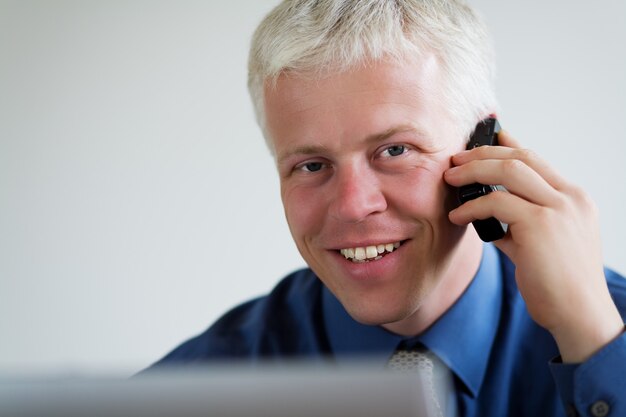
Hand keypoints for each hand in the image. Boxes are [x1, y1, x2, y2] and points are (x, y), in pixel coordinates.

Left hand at [444, 130, 623, 362]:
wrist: (579, 314)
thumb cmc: (560, 284)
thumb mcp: (543, 244)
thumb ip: (520, 223)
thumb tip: (489, 213)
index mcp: (574, 199)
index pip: (537, 159)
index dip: (507, 144)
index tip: (484, 138)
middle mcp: (570, 198)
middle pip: (521, 156)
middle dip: (482, 154)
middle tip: (456, 161)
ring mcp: (558, 208)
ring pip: (509, 170)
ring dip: (473, 171)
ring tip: (450, 179)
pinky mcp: (540, 225)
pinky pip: (496, 202)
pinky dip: (471, 207)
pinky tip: (457, 216)